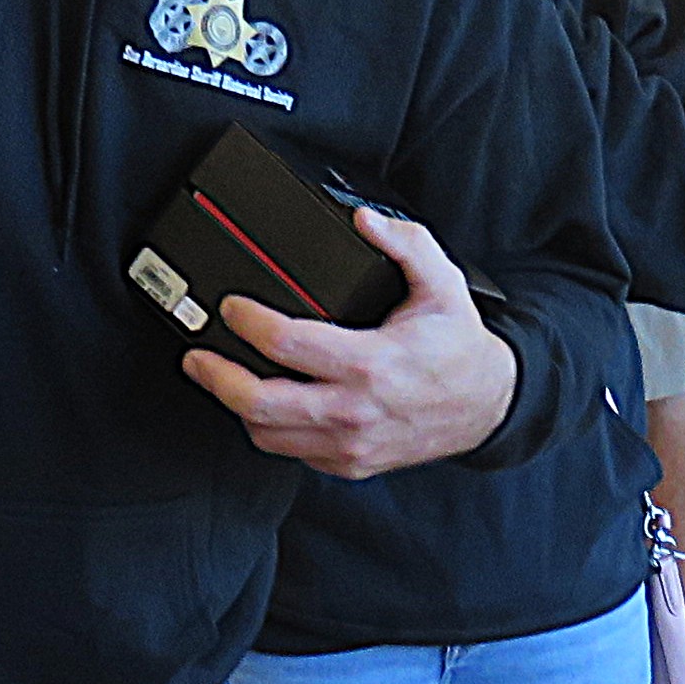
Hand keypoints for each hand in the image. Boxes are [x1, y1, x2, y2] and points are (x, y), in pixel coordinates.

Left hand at [181, 208, 518, 478]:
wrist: (487, 407)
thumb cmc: (459, 348)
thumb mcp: (444, 284)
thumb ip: (406, 244)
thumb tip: (365, 219)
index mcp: (372, 364)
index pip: (289, 345)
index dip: (249, 323)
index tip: (231, 307)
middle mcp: (355, 411)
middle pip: (260, 403)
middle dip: (216, 377)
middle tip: (196, 356)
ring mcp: (350, 444)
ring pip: (267, 434)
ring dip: (236, 406)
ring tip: (221, 377)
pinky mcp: (349, 464)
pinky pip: (290, 451)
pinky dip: (268, 427)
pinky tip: (263, 402)